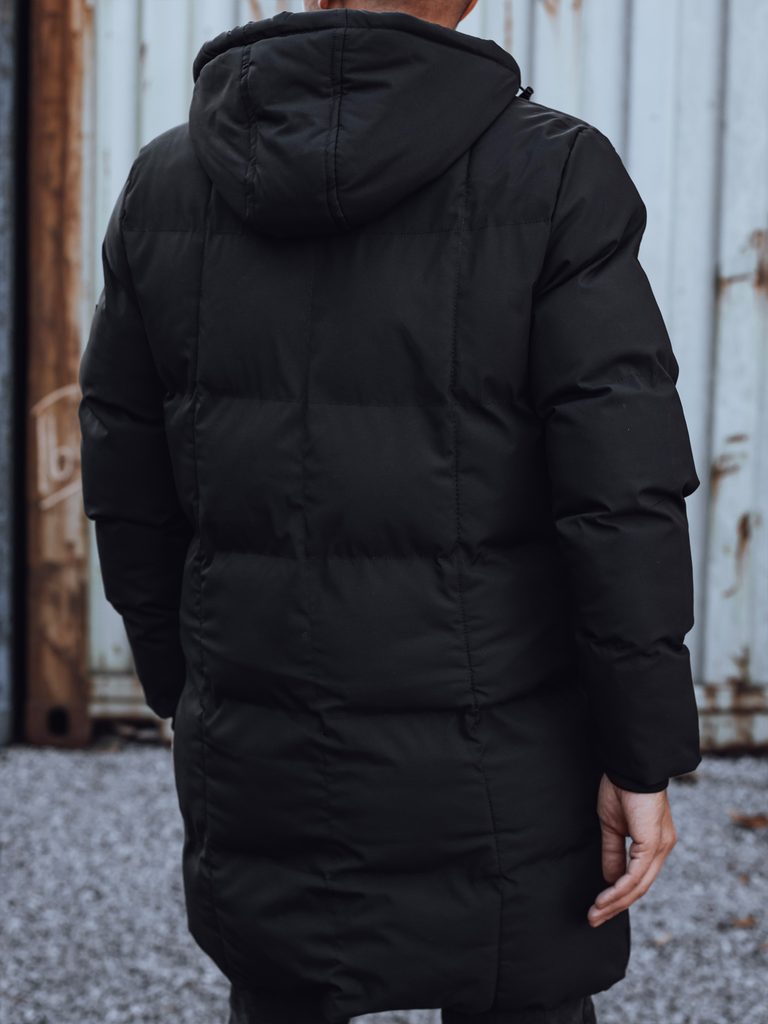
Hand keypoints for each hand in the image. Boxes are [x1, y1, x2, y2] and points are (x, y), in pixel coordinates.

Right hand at [587, 773, 676, 926]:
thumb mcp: (612, 825)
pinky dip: (619, 889)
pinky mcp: (653, 844)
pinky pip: (636, 875)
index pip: (638, 877)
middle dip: (616, 906)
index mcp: (654, 843)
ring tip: (595, 914)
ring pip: (639, 886)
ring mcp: (660, 847)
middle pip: (640, 888)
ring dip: (615, 903)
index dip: (619, 894)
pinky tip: (605, 898)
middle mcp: (662, 848)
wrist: (630, 766)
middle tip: (594, 919)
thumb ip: (613, 852)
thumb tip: (609, 879)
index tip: (599, 907)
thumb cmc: (620, 788)